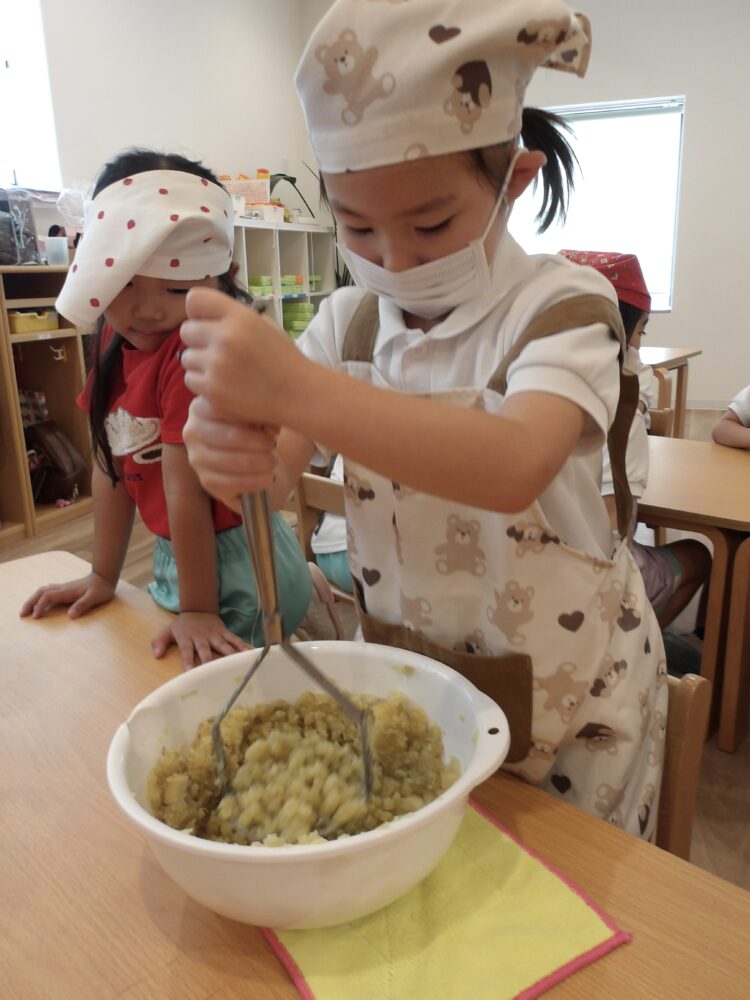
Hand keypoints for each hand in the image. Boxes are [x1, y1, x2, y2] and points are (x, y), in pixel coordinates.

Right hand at [20, 572, 116, 618]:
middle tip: (22, 614)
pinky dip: (38, 597)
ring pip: (42, 591)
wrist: (104, 577)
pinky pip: (47, 592)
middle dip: (30, 602)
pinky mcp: (64, 589)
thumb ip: (83, 605)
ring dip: (33, 599)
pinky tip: (37, 603)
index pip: (48, 597)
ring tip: (26, 610)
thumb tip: (70, 615)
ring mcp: (62, 588)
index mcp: (67, 591)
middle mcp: (62, 588)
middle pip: (41, 592)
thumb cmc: (101, 589)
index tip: (36, 616)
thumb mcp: (94, 598)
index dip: (40, 606)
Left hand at [151, 611, 247, 669]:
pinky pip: (233, 639)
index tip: (189, 671)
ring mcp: (214, 634)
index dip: (188, 660)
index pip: (187, 650)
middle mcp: (201, 637)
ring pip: (222, 645)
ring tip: (235, 665)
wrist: (198, 607)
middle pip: (205, 650)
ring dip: (229, 655)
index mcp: (186, 638)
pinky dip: (240, 645)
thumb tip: (157, 655)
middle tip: (212, 672)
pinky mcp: (224, 632)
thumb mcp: (167, 631)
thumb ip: (160, 642)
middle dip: (208, 661)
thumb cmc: (182, 625)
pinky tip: (246, 654)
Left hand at [181, 288, 307, 425]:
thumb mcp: (263, 325)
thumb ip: (232, 317)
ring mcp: (218, 365)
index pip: (194, 300)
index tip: (208, 324)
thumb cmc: (282, 359)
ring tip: (223, 370)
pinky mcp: (213, 389)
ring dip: (200, 364)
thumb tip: (202, 317)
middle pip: (186, 330)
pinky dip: (203, 384)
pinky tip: (223, 385)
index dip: (198, 313)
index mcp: (240, 317)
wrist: (298, 394)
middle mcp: (226, 337)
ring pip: (186, 358)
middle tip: (217, 352)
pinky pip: (191, 380)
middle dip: (198, 341)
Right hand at [183, 396, 278, 511]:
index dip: (255, 417)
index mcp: (201, 407)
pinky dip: (256, 480)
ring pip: (234, 461)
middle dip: (260, 443)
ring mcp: (196, 458)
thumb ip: (261, 414)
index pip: (226, 408)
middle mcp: (193, 431)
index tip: (273, 426)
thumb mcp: (257, 416)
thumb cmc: (252, 430)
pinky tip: (267, 477)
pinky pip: (234, 482)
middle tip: (273, 445)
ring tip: (272, 461)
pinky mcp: (206, 481)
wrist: (250, 461)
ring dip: (261, 463)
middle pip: (232, 436)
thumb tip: (271, 428)